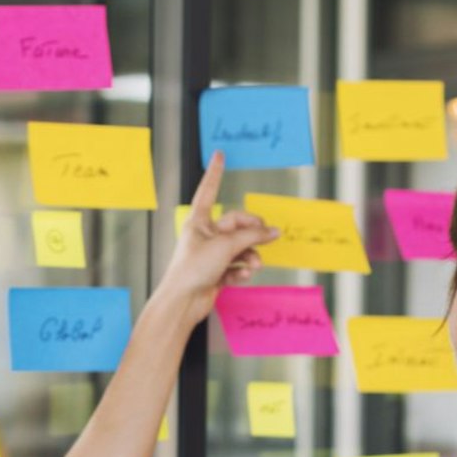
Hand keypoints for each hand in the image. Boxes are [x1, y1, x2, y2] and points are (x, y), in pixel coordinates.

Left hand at [155, 150, 280, 325]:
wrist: (183, 302)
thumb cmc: (193, 269)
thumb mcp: (226, 246)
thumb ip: (252, 236)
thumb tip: (273, 232)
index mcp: (198, 221)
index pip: (209, 190)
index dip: (215, 172)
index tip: (219, 154)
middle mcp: (205, 235)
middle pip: (236, 224)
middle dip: (253, 231)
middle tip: (269, 235)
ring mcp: (211, 255)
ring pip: (240, 247)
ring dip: (251, 254)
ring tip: (254, 264)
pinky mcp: (217, 272)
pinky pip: (237, 265)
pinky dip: (243, 270)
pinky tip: (244, 275)